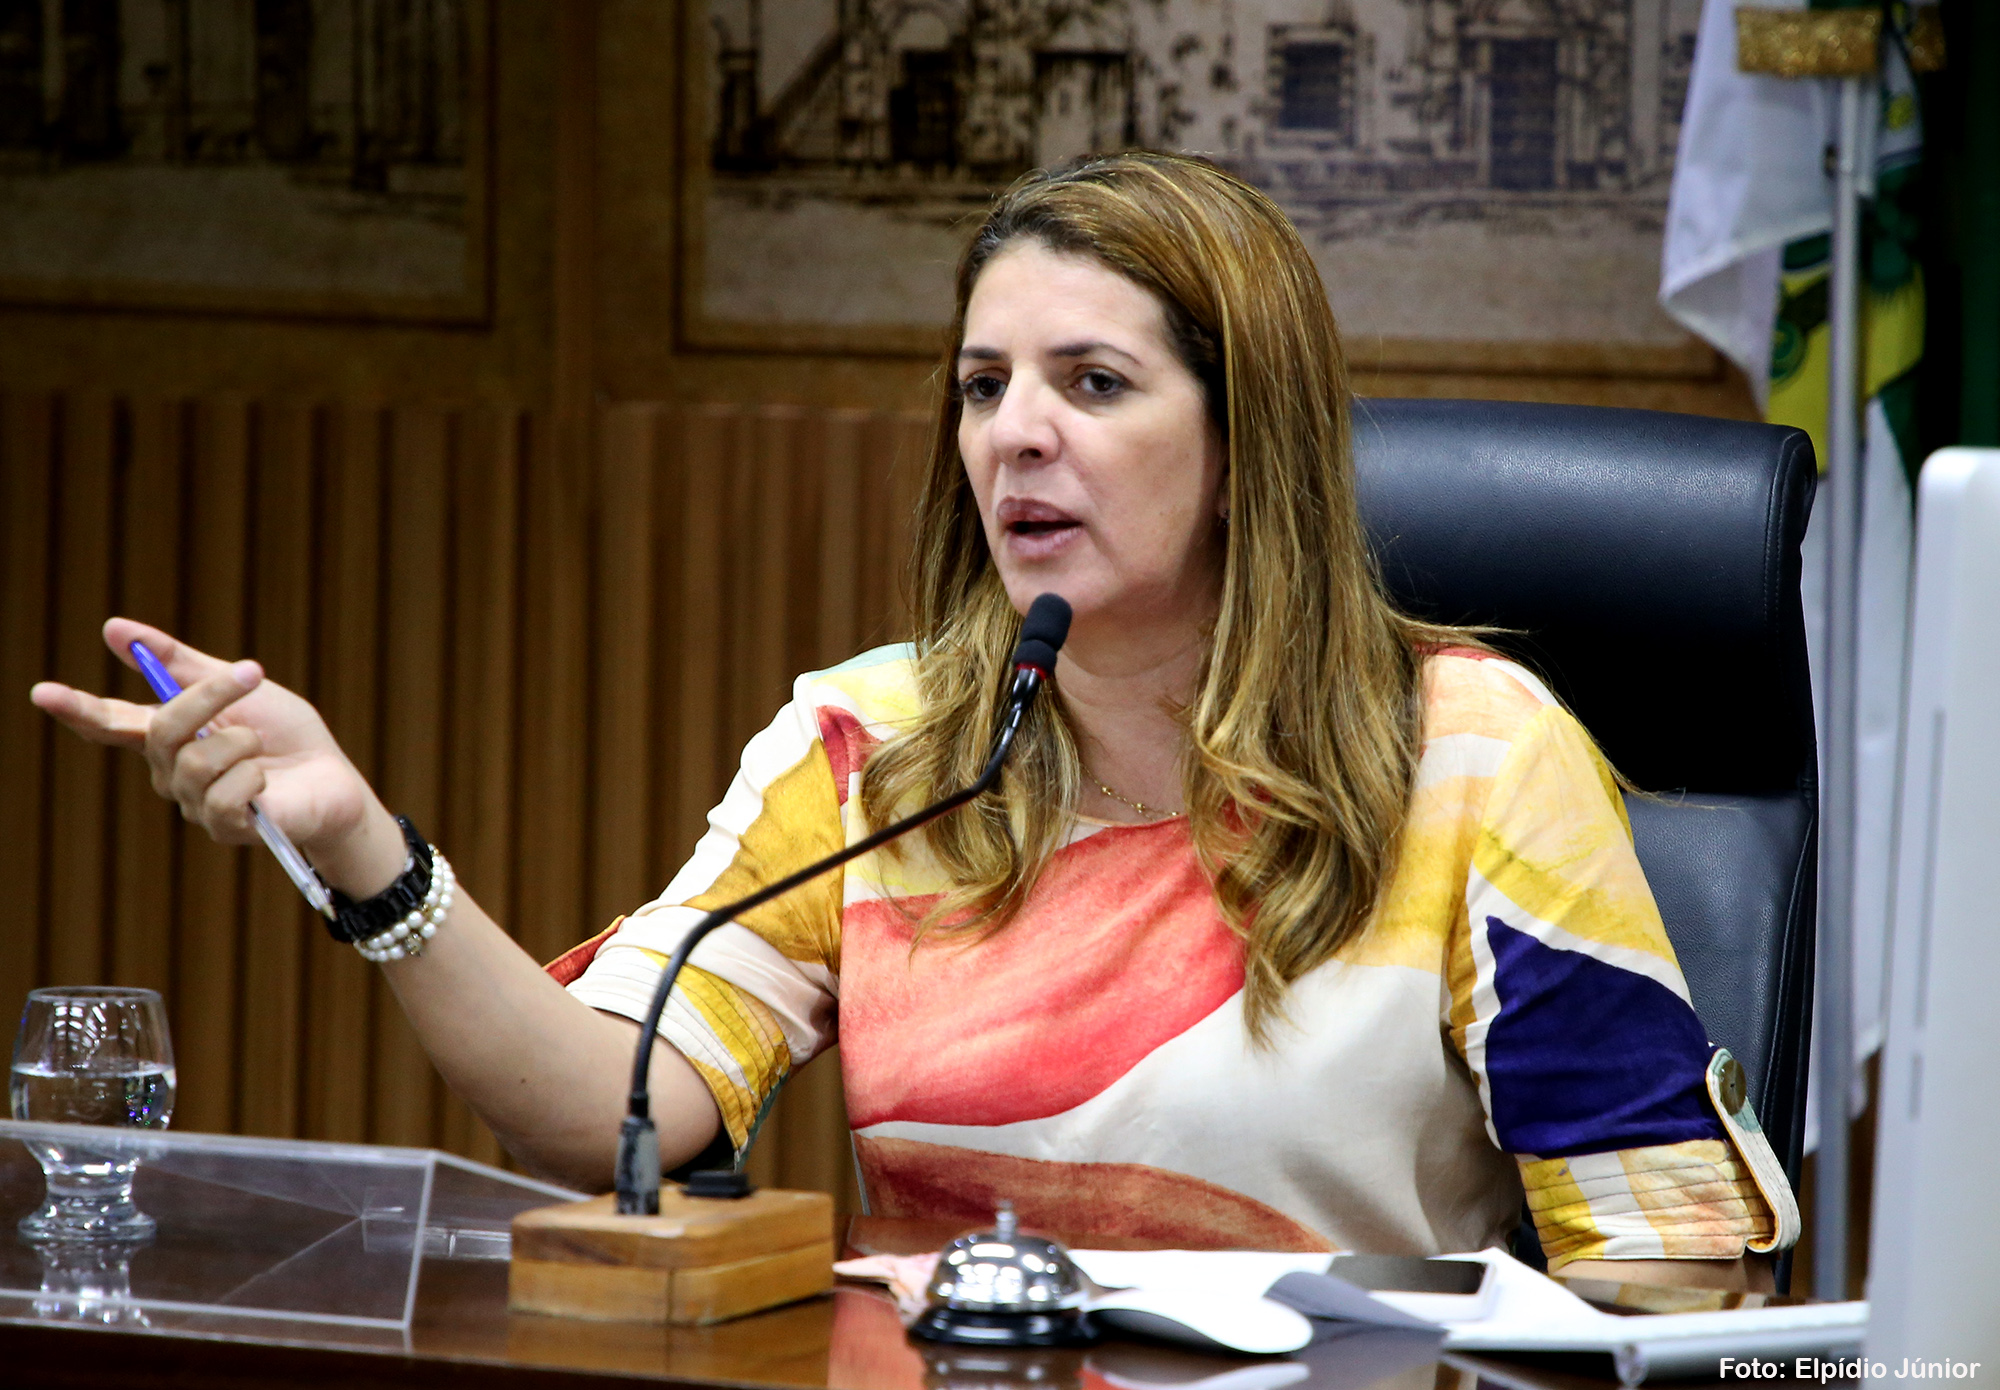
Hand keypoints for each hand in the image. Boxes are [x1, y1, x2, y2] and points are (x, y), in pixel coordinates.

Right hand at [30, 618, 404, 894]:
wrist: (335, 779)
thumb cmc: (287, 734)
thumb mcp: (237, 685)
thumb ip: (178, 662)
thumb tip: (113, 628)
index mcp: (168, 736)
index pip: (109, 722)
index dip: (76, 709)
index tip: (44, 691)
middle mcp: (170, 772)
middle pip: (162, 729)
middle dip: (209, 697)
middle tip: (251, 673)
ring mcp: (193, 804)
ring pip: (196, 761)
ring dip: (243, 740)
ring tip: (264, 747)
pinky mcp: (224, 828)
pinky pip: (226, 793)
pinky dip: (256, 776)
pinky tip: (268, 782)